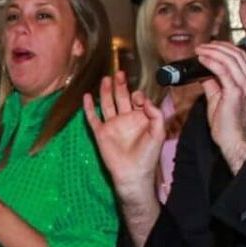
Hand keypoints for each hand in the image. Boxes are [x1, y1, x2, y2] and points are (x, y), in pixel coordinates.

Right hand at [82, 72, 165, 199]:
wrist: (133, 173)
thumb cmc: (148, 155)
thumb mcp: (158, 132)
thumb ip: (156, 114)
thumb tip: (144, 100)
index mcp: (140, 118)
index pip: (137, 100)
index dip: (138, 95)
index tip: (138, 97)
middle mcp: (125, 119)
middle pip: (121, 97)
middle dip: (120, 85)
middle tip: (119, 72)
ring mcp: (112, 125)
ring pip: (107, 104)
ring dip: (106, 91)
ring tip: (106, 78)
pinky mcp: (101, 133)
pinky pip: (93, 118)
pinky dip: (89, 107)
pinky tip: (87, 96)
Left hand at [195, 42, 245, 173]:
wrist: (231, 139)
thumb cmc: (226, 122)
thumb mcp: (218, 96)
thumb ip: (213, 82)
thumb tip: (204, 71)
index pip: (240, 56)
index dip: (224, 48)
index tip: (209, 46)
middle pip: (236, 54)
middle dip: (217, 46)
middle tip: (201, 46)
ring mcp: (245, 86)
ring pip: (230, 59)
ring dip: (212, 51)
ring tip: (200, 50)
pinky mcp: (236, 92)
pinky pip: (223, 70)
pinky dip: (211, 62)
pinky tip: (203, 59)